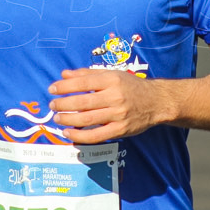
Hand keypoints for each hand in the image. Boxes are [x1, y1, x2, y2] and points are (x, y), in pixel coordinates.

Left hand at [48, 69, 169, 143]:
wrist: (156, 102)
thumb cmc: (131, 86)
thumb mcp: (111, 75)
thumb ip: (87, 74)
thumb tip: (64, 74)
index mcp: (112, 80)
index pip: (84, 82)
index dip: (65, 86)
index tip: (52, 89)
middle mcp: (115, 96)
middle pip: (83, 102)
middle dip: (63, 104)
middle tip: (52, 105)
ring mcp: (118, 114)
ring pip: (87, 119)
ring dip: (68, 119)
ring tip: (57, 118)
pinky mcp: (120, 130)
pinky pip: (96, 135)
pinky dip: (79, 136)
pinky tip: (68, 133)